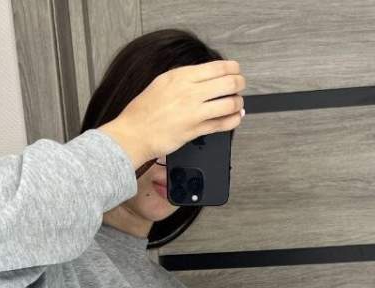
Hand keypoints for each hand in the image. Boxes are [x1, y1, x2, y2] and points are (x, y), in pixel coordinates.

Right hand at [98, 59, 245, 169]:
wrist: (134, 133)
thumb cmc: (143, 111)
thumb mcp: (162, 83)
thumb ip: (183, 79)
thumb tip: (203, 78)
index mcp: (181, 76)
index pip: (217, 67)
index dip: (232, 68)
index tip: (236, 71)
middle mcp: (190, 92)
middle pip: (228, 83)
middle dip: (239, 84)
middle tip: (240, 86)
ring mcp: (194, 112)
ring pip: (229, 103)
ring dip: (237, 103)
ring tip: (237, 103)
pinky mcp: (196, 130)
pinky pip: (222, 124)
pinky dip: (233, 120)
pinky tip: (235, 118)